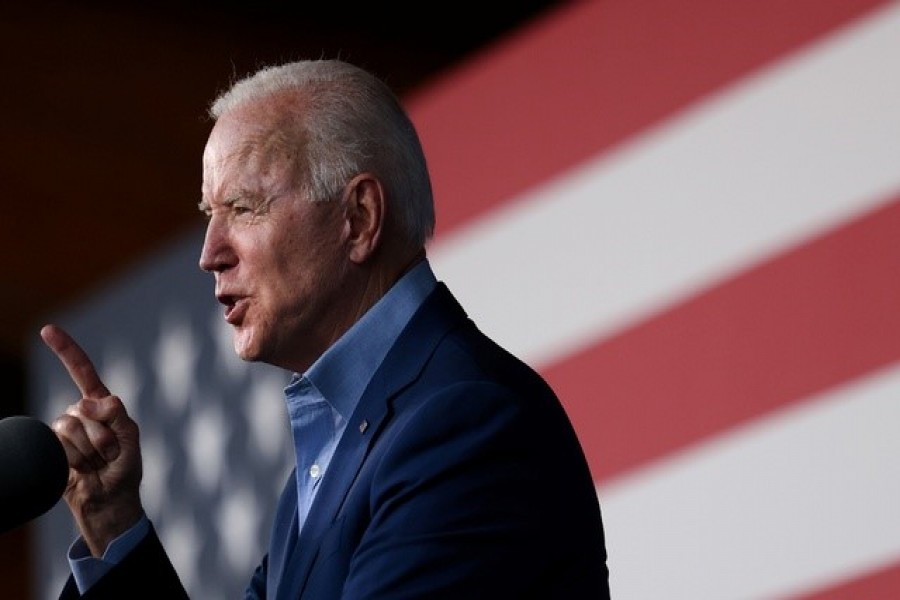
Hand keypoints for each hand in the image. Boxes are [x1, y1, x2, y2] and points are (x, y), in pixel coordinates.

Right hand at [41, 324, 143, 556]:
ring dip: (89, 450)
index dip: (65, 350)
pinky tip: (83, 470)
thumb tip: (91, 401)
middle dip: (102, 434)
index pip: (82, 371)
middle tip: (112, 454)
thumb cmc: (125, 471)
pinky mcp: (54, 450)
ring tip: (98, 463)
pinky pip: (59, 445)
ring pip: (69, 427)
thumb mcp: (131, 439)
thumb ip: (117, 415)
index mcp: (102, 404)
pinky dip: (76, 460)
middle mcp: (81, 413)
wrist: (108, 502)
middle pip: (82, 409)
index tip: (47, 330)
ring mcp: (66, 432)